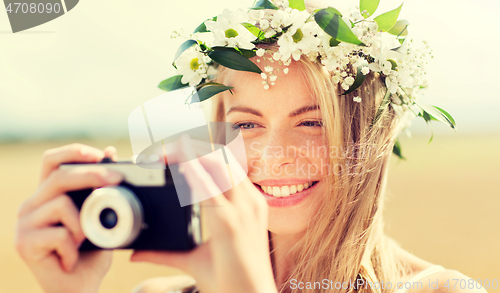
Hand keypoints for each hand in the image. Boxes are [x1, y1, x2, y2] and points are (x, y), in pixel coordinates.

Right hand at [15, 143, 122, 292]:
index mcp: (48, 196)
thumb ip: (102, 187)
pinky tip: (71, 259)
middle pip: (58, 176)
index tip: (102, 154)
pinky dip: (74, 248)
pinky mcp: (24, 244)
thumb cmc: (90, 253)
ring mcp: (24, 224)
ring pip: (61, 204)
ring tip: (83, 242)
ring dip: (83, 224)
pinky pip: (59, 234)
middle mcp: (31, 205)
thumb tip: (110, 151)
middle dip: (92, 175)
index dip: (75, 152)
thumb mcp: (101, 216)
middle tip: (117, 180)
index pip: (52, 161)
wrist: (79, 289)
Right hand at [130, 136, 276, 292]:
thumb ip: (162, 254)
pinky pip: (241, 174)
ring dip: (207, 155)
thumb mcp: (193, 265)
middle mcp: (243, 206)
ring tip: (185, 155)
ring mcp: (255, 202)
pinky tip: (208, 168)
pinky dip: (222, 166)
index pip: (203, 176)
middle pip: (218, 160)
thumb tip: (134, 253)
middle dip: (192, 150)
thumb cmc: (228, 283)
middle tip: (170, 152)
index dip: (184, 159)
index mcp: (225, 221)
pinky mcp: (260, 204)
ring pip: (231, 163)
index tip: (168, 150)